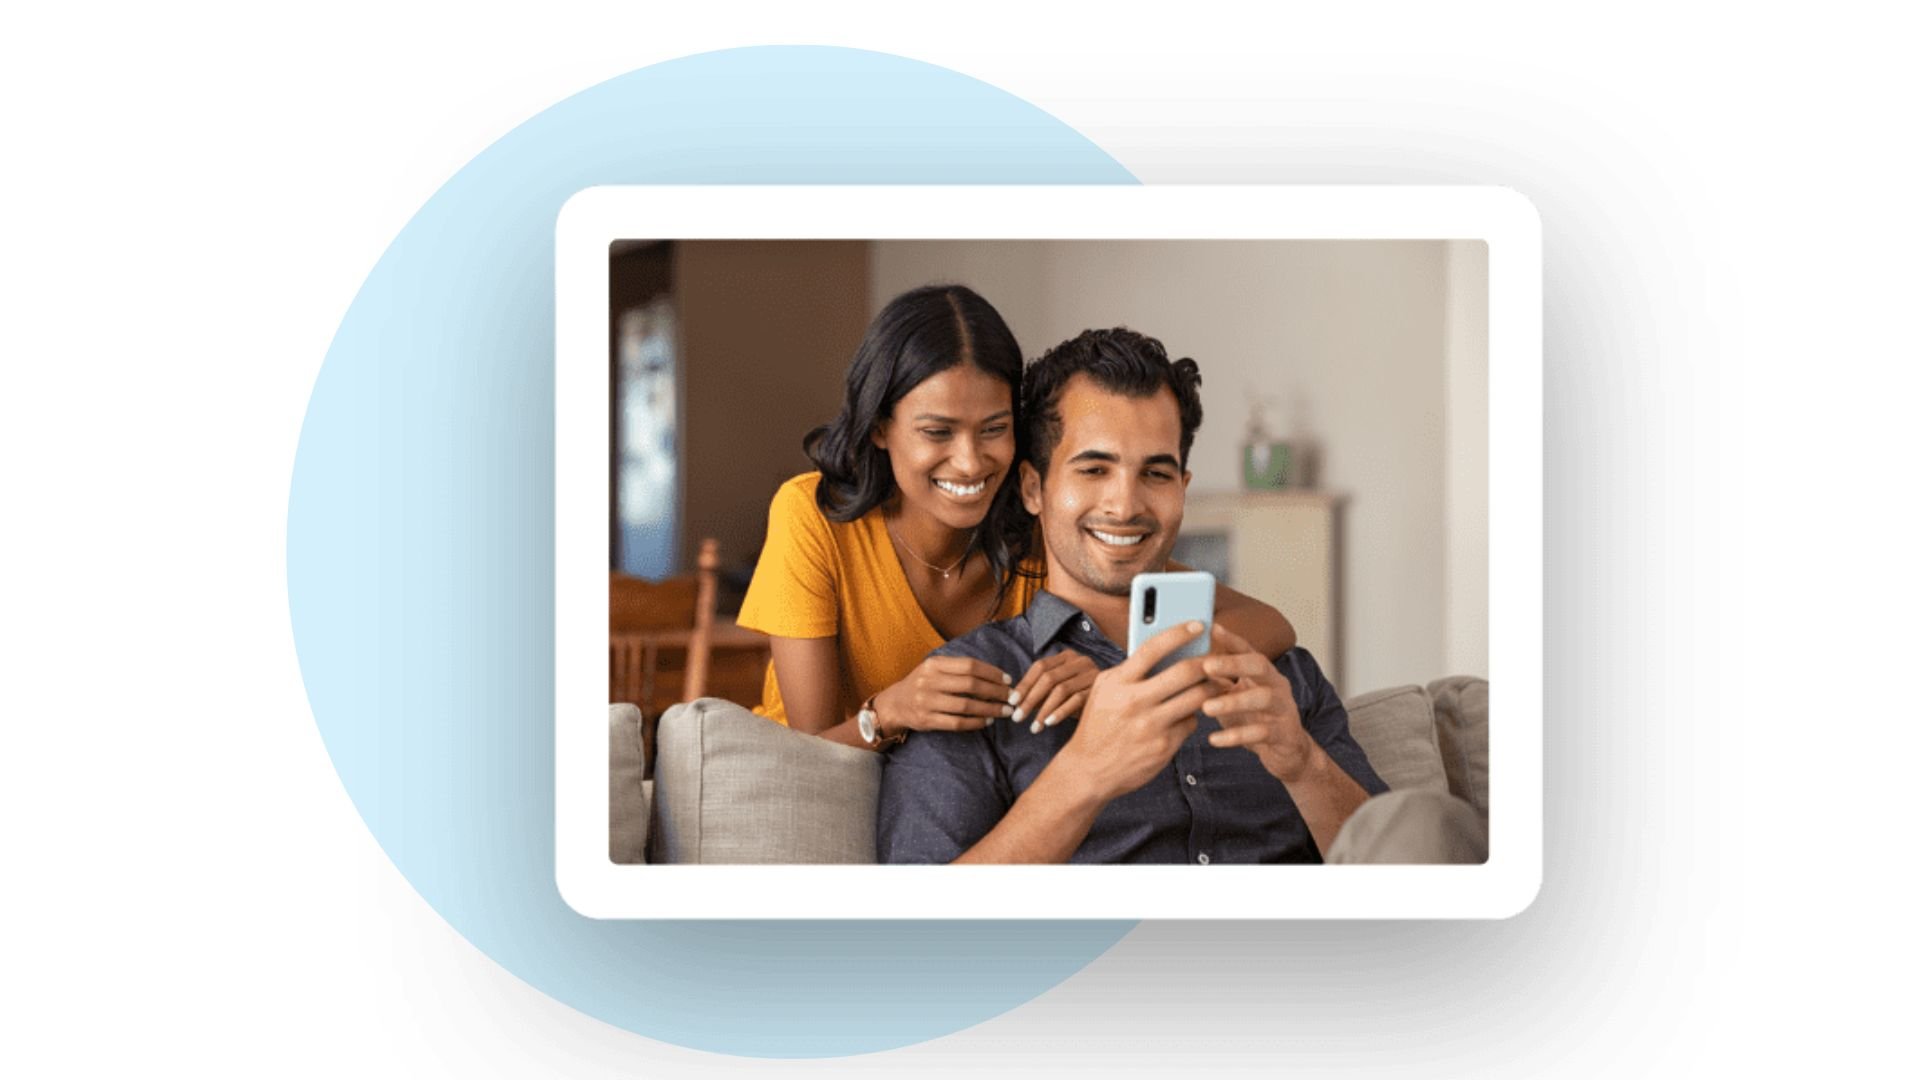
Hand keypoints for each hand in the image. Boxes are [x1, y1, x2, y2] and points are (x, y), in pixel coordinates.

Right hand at [871, 655, 1015, 735]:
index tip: (1008, 680)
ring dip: (989, 709)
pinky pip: (957, 723)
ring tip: (1004, 711)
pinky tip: (987, 721)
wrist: (895, 704)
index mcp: (934, 664)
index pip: (970, 665)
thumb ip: (959, 669)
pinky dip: (976, 723)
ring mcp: (926, 701)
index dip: (992, 673)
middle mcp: (929, 681)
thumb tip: (995, 676)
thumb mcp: (935, 669)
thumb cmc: (923, 684)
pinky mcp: (927, 720)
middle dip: (995, 691)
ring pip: (966, 706)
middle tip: (1011, 697)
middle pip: (970, 685)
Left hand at [1009, 649, 1099, 733]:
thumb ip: (1040, 690)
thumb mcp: (1059, 688)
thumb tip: (1015, 701)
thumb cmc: (1079, 694)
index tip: (1012, 702)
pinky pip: (1076, 700)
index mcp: (1067, 656)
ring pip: (1061, 690)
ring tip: (1033, 727)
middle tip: (1018, 718)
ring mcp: (1091, 674)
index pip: (1040, 667)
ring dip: (1044, 710)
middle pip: (1048, 678)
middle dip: (1030, 700)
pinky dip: (1060, 712)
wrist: (1112, 701)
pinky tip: (1049, 723)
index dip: (1024, 684)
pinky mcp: (1099, 689)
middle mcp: (1080, 661)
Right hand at [1056, 621, 1216, 801]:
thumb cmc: (1099, 724)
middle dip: (1207, 662)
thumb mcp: (1105, 690)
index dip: (1178, 632)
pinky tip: (1186, 715)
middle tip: (1217, 659)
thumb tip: (1166, 651)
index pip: (1153, 648)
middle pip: (1185, 672)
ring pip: (1196, 698)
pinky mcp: (1164, 747)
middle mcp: (1135, 702)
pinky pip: (1190, 723)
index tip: (1197, 624)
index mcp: (1118, 682)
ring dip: (1211, 688)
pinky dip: (1192, 716)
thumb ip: (1130, 671)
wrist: (1089, 769)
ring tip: (1217, 684)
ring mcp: (1151, 726)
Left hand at [1199, 625, 1315, 781]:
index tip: (1211, 628)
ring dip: (1233, 702)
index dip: (1231, 639)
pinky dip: (1236, 736)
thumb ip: (1217, 682)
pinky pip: (1261, 733)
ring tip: (1206, 708)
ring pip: (1263, 698)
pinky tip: (1214, 739)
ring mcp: (1283, 708)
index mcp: (1263, 673)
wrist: (1287, 751)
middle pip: (1260, 665)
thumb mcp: (1235, 696)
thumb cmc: (1255, 719)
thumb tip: (1185, 665)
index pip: (1247, 649)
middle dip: (1233, 663)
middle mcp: (1277, 685)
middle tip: (1206, 666)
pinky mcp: (1284, 734)